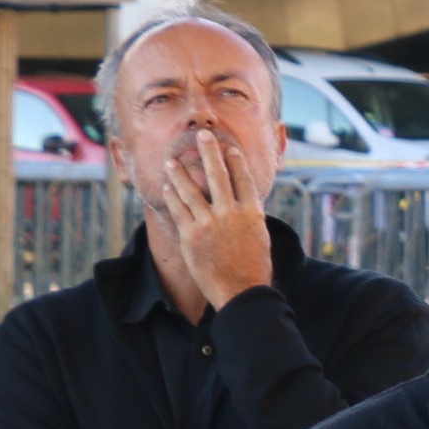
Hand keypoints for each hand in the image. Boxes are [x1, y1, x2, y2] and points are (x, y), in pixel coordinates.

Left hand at [163, 129, 273, 310]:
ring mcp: (209, 223)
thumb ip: (250, 218)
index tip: (229, 148)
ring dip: (180, 172)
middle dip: (209, 152)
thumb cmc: (254, 270)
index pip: (243, 179)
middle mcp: (230, 214)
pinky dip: (172, 195)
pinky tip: (167, 187)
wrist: (241, 293)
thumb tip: (247, 205)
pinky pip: (178, 208)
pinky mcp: (191, 235)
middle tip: (202, 135)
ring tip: (171, 161)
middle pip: (218, 175)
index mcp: (252, 214)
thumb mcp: (261, 239)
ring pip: (191, 189)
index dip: (236, 161)